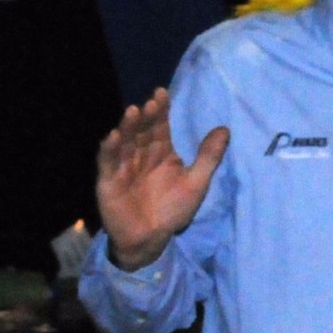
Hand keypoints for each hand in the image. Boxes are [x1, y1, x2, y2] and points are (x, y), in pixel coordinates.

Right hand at [95, 88, 229, 270]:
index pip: (160, 126)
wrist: (151, 240)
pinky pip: (107, 163)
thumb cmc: (172, 210)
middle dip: (146, 116)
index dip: (161, 110)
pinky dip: (109, 150)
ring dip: (127, 127)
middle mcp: (140, 154)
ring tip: (133, 111)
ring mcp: (123, 166)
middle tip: (151, 102)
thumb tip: (225, 129)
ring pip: (124, 142)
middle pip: (142, 130)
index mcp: (161, 152)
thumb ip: (208, 157)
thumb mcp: (196, 183)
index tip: (162, 93)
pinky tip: (112, 137)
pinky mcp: (108, 181)